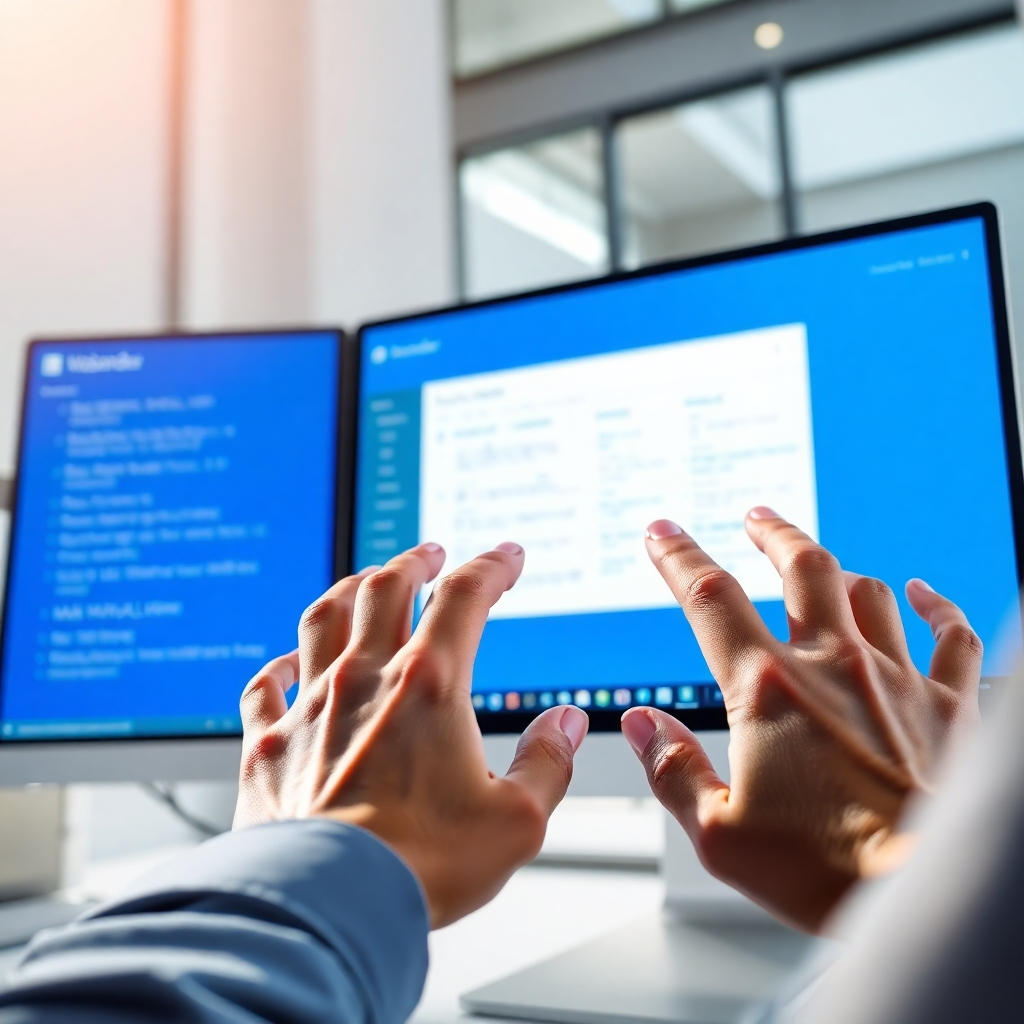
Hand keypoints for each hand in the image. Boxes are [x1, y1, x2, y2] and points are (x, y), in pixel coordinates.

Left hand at [233, 542, 588, 927]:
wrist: (327, 907)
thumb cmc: (419, 867)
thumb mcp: (516, 819)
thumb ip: (547, 762)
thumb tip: (564, 723)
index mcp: (428, 687)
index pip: (465, 597)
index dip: (492, 567)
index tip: (507, 558)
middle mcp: (363, 681)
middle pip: (386, 588)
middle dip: (415, 561)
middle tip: (431, 553)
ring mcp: (309, 707)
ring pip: (323, 617)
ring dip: (349, 588)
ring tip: (364, 580)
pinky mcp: (266, 743)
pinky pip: (265, 683)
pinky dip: (279, 664)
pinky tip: (286, 663)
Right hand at [621, 508, 981, 932]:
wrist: (924, 894)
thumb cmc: (823, 873)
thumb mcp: (719, 833)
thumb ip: (673, 770)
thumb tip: (641, 724)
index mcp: (767, 692)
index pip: (709, 598)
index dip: (678, 557)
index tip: (662, 532)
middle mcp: (832, 668)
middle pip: (802, 568)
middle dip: (773, 533)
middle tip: (756, 516)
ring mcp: (895, 680)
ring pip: (869, 591)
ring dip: (839, 567)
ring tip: (821, 561)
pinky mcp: (948, 707)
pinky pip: (952, 637)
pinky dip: (937, 608)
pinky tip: (924, 594)